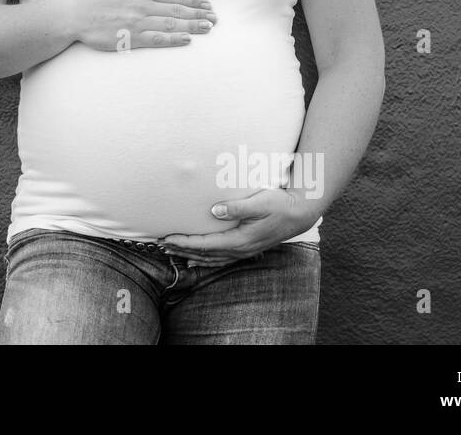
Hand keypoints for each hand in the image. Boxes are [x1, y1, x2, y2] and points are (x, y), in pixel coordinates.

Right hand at [70, 0, 216, 51]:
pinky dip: (173, 38)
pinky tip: (187, 39)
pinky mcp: (130, 37)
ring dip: (192, 26)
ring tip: (208, 28)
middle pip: (178, 9)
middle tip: (215, 18)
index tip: (209, 5)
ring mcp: (137, 21)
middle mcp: (142, 4)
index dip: (194, 1)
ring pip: (171, 23)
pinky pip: (156, 38)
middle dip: (199, 14)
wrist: (77, 13)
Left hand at [160, 188, 316, 266]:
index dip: (184, 242)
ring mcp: (243, 251)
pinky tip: (195, 260)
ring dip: (190, 255)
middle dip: (181, 250)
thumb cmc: (280, 204)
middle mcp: (240, 249)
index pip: (206, 244)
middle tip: (160, 244)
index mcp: (241, 239)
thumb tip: (215, 211)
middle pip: (204, 254)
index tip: (167, 238)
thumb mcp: (260, 201)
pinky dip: (204, 259)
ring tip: (171, 252)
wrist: (300, 213)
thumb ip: (238, 207)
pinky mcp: (245, 248)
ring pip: (211, 258)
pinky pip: (220, 258)